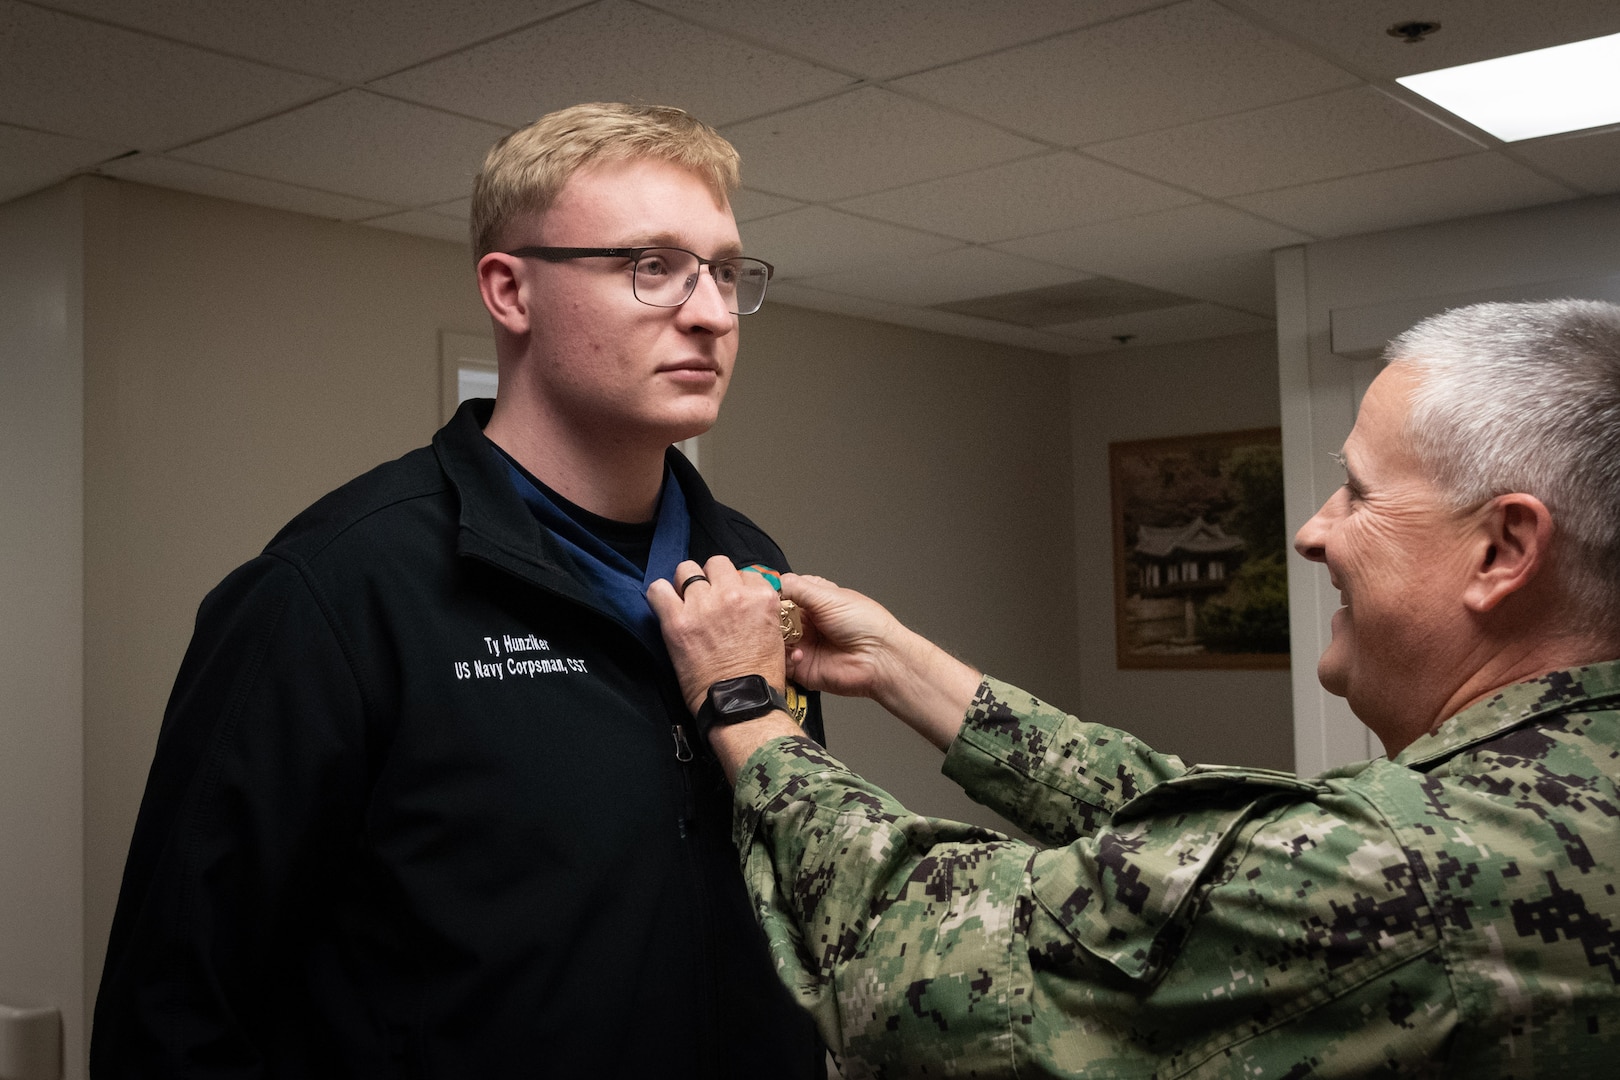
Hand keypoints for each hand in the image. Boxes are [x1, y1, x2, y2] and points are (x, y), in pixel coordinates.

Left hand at [648, 556, 787, 715]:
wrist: (741, 704)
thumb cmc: (759, 678)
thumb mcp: (775, 635)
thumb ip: (761, 610)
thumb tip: (745, 600)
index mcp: (761, 597)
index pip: (744, 572)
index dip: (735, 585)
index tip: (730, 599)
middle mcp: (733, 594)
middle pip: (716, 564)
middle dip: (711, 578)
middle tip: (707, 598)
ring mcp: (703, 605)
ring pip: (687, 569)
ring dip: (686, 583)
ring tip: (686, 602)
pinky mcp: (677, 621)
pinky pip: (658, 589)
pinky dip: (660, 595)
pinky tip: (666, 606)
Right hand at [779, 573, 905, 699]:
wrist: (879, 659)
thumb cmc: (866, 624)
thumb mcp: (828, 597)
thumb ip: (796, 587)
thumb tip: (772, 581)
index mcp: (813, 600)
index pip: (782, 594)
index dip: (771, 595)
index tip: (763, 597)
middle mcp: (806, 622)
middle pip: (773, 618)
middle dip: (770, 619)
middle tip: (773, 619)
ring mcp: (802, 644)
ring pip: (773, 640)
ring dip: (775, 639)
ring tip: (786, 637)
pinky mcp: (801, 667)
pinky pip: (780, 662)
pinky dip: (784, 658)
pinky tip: (799, 654)